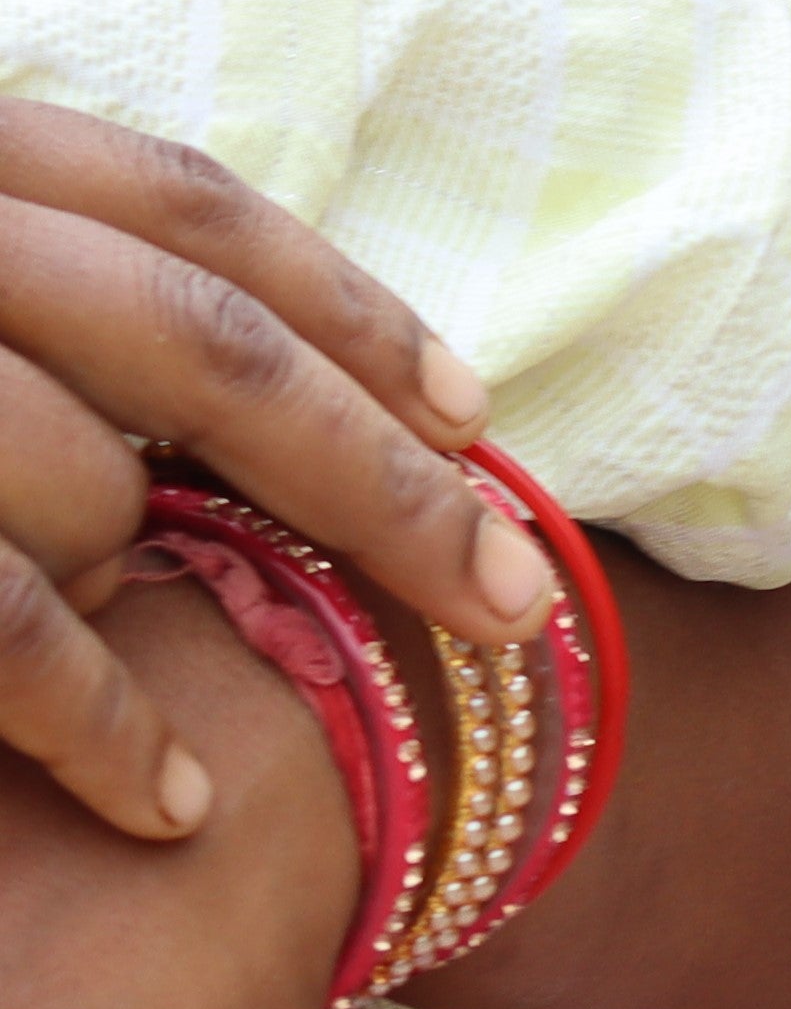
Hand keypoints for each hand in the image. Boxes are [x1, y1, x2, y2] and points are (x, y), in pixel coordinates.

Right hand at [0, 101, 560, 841]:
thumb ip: (70, 313)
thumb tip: (287, 395)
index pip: (178, 203)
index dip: (347, 313)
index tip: (477, 418)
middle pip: (203, 345)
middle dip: (386, 483)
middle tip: (521, 604)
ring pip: (91, 481)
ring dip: (180, 590)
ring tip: (226, 667)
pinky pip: (16, 631)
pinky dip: (110, 729)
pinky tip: (182, 805)